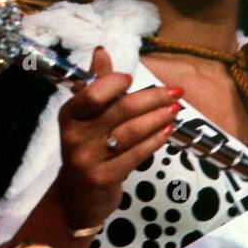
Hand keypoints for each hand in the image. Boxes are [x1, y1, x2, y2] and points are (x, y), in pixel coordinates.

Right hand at [51, 46, 180, 232]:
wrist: (76, 196)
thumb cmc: (87, 148)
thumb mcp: (86, 117)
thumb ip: (97, 84)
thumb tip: (101, 51)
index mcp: (70, 114)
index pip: (93, 93)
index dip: (114, 83)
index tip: (133, 78)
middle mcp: (76, 135)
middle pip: (121, 110)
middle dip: (153, 98)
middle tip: (175, 92)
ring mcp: (88, 159)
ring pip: (132, 132)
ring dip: (159, 118)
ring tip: (176, 109)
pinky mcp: (103, 178)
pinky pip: (136, 155)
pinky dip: (155, 141)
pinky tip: (167, 131)